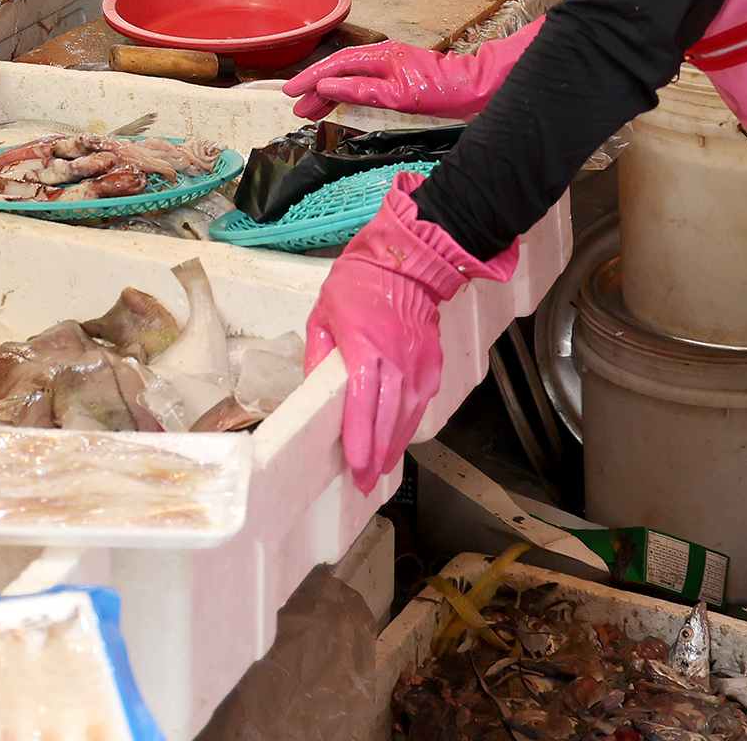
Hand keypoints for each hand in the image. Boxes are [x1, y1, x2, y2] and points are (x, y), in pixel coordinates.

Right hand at [282, 19, 540, 120]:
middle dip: (314, 89)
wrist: (476, 88)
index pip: (335, 66)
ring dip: (328, 94)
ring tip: (309, 112)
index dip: (310, 78)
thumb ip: (361, 91)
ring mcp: (389, 66)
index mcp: (379, 56)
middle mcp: (381, 57)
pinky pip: (361, 84)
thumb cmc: (443, 90)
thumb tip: (327, 88)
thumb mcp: (399, 95)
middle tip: (295, 107)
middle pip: (338, 71)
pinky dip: (346, 94)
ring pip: (349, 78)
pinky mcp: (396, 77)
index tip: (290, 91)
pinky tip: (338, 104)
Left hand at [305, 179, 508, 492]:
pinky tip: (397, 441)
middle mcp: (396, 360)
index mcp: (364, 346)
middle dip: (377, 455)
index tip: (355, 465)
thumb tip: (312, 392)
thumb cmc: (358, 285)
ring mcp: (419, 364)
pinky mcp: (433, 365)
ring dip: (394, 446)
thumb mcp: (322, 315)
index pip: (363, 403)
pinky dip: (409, 425)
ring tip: (379, 470)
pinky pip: (421, 403)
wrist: (405, 263)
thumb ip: (317, 355)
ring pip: (409, 417)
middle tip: (364, 482)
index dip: (361, 438)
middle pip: (389, 419)